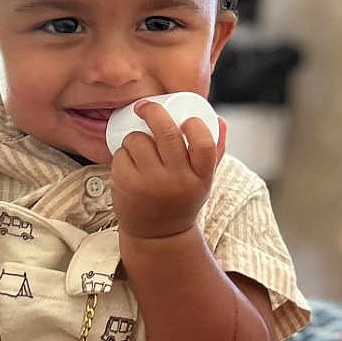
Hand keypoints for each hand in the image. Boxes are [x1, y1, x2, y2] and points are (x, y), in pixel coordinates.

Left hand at [110, 99, 226, 238]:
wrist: (158, 235)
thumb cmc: (182, 198)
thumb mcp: (203, 180)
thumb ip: (214, 151)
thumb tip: (221, 120)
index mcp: (200, 178)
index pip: (203, 144)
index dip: (195, 125)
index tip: (186, 120)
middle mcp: (177, 181)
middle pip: (166, 133)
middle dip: (153, 111)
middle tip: (145, 106)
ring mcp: (150, 184)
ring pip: (138, 139)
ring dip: (135, 136)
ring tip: (139, 146)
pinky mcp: (127, 185)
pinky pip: (121, 154)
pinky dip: (122, 153)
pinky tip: (128, 162)